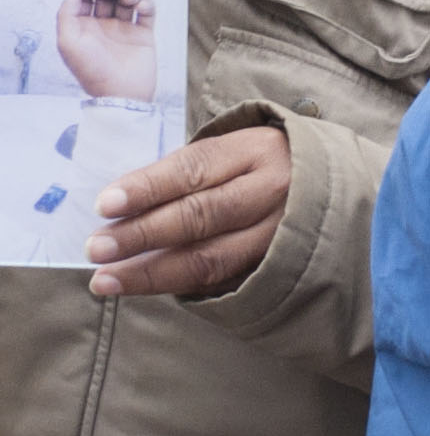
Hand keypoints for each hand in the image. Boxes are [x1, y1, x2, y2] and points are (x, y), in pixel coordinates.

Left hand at [56, 0, 155, 100]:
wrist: (119, 94)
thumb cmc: (90, 70)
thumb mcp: (68, 43)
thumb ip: (65, 14)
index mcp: (82, 25)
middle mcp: (102, 24)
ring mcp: (123, 29)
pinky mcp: (143, 34)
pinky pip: (146, 12)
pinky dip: (145, 3)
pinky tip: (140, 6)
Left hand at [85, 126, 290, 296]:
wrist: (340, 187)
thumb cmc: (264, 161)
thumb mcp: (234, 147)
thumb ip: (189, 169)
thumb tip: (123, 199)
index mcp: (252, 151)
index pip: (191, 170)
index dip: (146, 188)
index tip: (104, 204)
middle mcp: (270, 192)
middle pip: (198, 216)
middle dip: (141, 235)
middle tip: (96, 248)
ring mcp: (279, 235)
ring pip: (209, 259)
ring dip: (151, 273)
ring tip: (106, 280)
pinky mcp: (279, 268)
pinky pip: (223, 279)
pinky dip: (180, 285)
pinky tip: (144, 288)